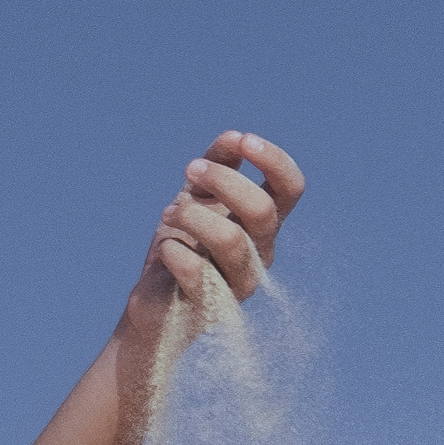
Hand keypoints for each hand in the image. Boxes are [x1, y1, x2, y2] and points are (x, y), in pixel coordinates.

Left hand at [119, 130, 305, 338]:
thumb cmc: (180, 247)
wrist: (153, 303)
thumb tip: (232, 137)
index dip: (274, 161)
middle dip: (223, 181)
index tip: (244, 141)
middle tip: (189, 171)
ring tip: (167, 214)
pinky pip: (198, 273)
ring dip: (193, 216)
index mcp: (263, 225)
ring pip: (232, 240)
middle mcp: (259, 254)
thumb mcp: (195, 198)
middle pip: (261, 210)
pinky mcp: (208, 307)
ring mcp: (237, 284)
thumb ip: (216, 165)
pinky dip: (176, 254)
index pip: (290, 189)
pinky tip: (165, 251)